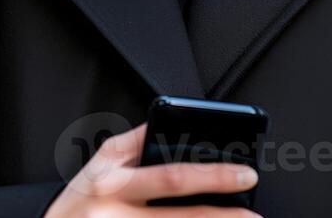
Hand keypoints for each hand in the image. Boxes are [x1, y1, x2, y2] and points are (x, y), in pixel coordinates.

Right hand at [43, 123, 259, 216]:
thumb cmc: (76, 203)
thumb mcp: (97, 164)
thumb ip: (131, 142)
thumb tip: (164, 123)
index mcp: (114, 183)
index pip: (171, 176)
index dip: (212, 176)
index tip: (243, 173)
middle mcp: (117, 214)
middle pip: (183, 217)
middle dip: (225, 215)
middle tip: (255, 213)